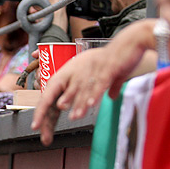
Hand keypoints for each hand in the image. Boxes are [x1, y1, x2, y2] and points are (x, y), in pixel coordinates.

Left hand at [32, 20, 155, 144]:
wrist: (132, 41)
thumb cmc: (116, 59)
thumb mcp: (105, 76)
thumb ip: (105, 89)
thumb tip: (109, 98)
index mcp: (70, 73)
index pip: (51, 94)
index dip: (43, 111)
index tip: (37, 127)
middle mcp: (76, 72)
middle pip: (60, 94)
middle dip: (50, 111)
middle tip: (43, 127)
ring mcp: (91, 70)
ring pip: (80, 90)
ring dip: (77, 104)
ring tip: (73, 117)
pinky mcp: (107, 69)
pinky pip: (99, 84)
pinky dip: (95, 94)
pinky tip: (92, 104)